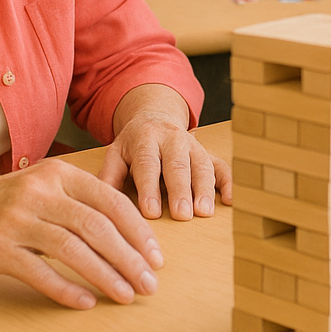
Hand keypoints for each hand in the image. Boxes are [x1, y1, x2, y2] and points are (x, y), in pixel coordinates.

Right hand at [0, 158, 164, 309]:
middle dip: (129, 258)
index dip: (137, 231)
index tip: (156, 256)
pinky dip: (66, 289)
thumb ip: (82, 202)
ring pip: (72, 250)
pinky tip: (86, 302)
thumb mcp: (45, 187)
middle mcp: (39, 193)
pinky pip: (39, 273)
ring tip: (126, 294)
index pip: (110, 201)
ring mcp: (16, 221)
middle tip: (149, 282)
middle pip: (96, 227)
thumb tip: (132, 236)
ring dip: (105, 276)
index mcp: (58, 174)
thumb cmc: (8, 202)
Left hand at [99, 110, 231, 220]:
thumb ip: (109, 175)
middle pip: (178, 165)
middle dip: (181, 190)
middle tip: (182, 214)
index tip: (151, 212)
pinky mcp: (208, 153)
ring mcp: (193, 145)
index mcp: (146, 139)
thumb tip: (100, 202)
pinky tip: (230, 200)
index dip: (150, 187)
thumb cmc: (133, 144)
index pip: (148, 163)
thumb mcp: (116, 153)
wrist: (156, 117)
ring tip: (204, 212)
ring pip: (202, 165)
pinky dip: (229, 182)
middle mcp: (172, 139)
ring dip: (205, 189)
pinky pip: (222, 165)